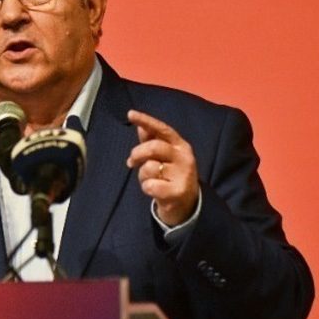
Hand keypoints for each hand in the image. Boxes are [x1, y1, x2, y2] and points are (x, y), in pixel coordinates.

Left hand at [126, 109, 199, 225]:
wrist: (188, 205)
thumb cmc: (171, 176)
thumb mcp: (165, 157)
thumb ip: (153, 141)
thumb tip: (140, 127)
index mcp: (180, 145)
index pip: (162, 129)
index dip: (146, 121)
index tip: (130, 114)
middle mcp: (184, 157)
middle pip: (153, 147)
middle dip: (137, 154)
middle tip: (131, 162)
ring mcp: (183, 174)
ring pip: (150, 167)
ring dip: (142, 175)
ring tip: (149, 180)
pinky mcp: (178, 191)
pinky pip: (150, 185)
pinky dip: (146, 188)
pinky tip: (154, 191)